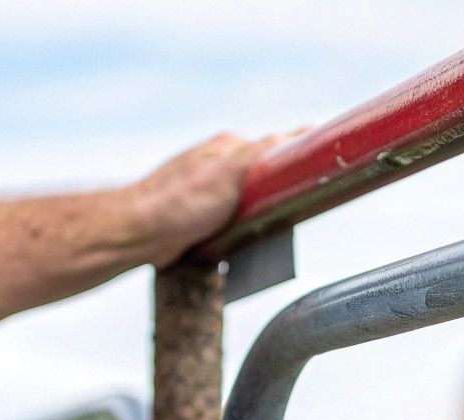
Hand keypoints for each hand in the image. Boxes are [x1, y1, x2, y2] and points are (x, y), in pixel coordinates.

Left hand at [125, 132, 293, 266]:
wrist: (138, 234)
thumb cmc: (178, 204)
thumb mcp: (228, 174)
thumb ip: (261, 155)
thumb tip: (296, 135)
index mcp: (229, 148)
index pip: (278, 145)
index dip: (302, 153)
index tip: (326, 162)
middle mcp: (220, 165)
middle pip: (267, 174)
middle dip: (285, 188)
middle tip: (303, 204)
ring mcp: (210, 189)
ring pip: (251, 199)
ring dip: (264, 213)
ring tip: (276, 229)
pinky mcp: (201, 215)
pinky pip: (234, 220)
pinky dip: (245, 229)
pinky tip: (246, 240)